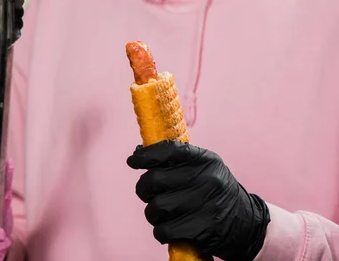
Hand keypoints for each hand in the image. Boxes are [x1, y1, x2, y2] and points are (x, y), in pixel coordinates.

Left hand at [127, 141, 270, 260]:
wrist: (248, 226)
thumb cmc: (215, 194)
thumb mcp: (205, 170)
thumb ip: (176, 162)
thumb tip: (138, 152)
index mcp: (207, 160)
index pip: (169, 150)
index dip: (146, 155)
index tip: (133, 161)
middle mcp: (208, 179)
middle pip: (154, 180)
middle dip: (144, 190)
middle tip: (149, 195)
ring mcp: (207, 205)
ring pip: (156, 207)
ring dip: (153, 214)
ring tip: (165, 214)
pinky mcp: (203, 230)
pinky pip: (163, 230)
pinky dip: (162, 232)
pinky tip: (172, 229)